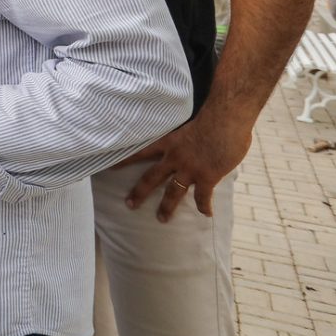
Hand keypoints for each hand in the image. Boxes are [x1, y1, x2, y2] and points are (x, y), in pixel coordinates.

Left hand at [122, 109, 251, 219]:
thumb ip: (183, 135)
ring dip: (167, 207)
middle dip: (139, 193)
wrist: (226, 119)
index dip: (124, 160)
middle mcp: (174, 156)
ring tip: (161, 219)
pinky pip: (202, 197)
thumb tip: (186, 139)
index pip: (139, 152)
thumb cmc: (211, 116)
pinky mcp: (207, 176)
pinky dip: (204, 206)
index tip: (109, 168)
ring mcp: (189, 168)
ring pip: (173, 192)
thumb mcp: (187, 123)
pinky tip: (205, 214)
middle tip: (129, 205)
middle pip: (151, 177)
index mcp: (168, 142)